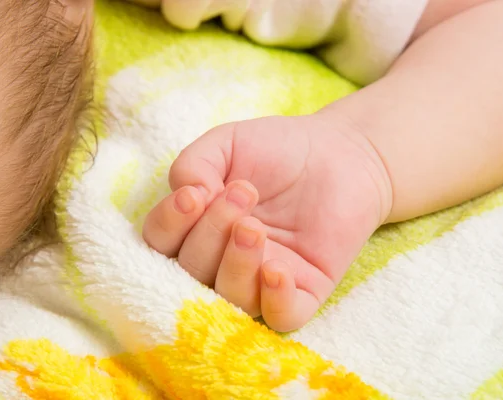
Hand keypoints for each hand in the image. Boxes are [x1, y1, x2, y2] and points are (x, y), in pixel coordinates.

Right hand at [143, 114, 391, 330]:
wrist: (341, 153)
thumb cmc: (279, 150)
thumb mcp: (226, 144)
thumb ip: (194, 164)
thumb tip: (185, 198)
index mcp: (198, 228)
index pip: (161, 244)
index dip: (169, 225)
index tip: (194, 194)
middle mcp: (222, 260)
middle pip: (191, 272)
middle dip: (211, 232)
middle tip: (243, 193)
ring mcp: (262, 279)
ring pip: (230, 300)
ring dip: (236, 263)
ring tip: (254, 226)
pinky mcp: (304, 290)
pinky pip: (281, 318)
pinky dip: (274, 300)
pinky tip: (277, 268)